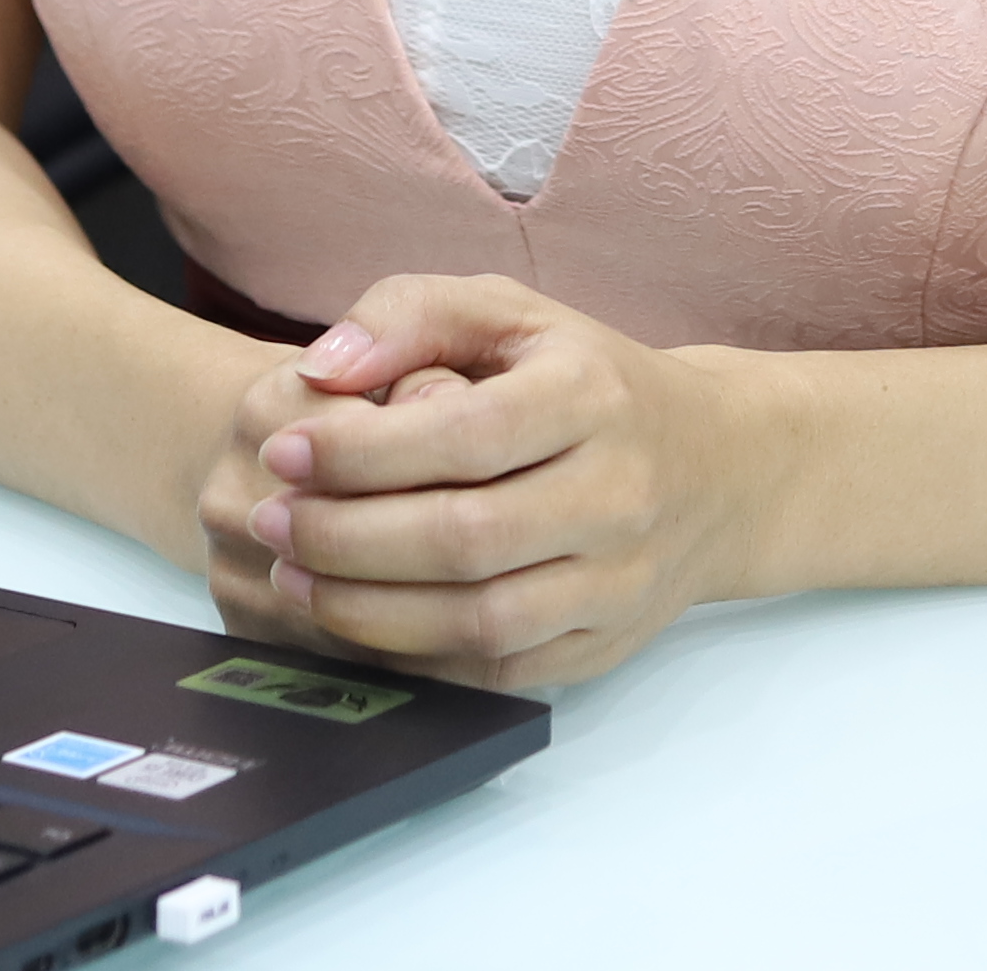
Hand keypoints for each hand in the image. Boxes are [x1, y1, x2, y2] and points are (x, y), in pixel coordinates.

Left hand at [186, 272, 782, 687]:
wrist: (717, 469)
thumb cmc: (584, 381)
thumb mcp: (512, 314)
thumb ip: (412, 313)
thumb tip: (323, 368)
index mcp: (593, 397)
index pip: (467, 435)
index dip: (362, 452)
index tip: (284, 450)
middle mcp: (620, 494)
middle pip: (466, 538)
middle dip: (346, 538)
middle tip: (269, 521)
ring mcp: (619, 582)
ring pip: (480, 621)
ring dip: (367, 610)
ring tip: (294, 579)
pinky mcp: (605, 647)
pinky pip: (498, 674)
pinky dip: (415, 659)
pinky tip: (356, 626)